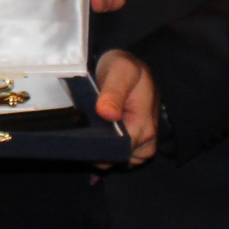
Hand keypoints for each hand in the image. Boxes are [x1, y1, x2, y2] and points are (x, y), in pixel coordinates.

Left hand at [93, 49, 160, 165]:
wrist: (129, 67)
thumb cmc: (125, 67)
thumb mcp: (121, 71)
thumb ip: (114, 92)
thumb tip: (107, 114)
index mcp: (144, 125)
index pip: (119, 151)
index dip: (99, 147)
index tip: (82, 137)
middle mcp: (147, 140)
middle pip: (117, 159)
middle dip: (98, 150)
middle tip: (80, 132)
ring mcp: (142, 144)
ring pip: (117, 161)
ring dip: (100, 151)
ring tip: (88, 131)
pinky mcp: (134, 144)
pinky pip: (118, 157)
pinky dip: (105, 151)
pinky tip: (94, 136)